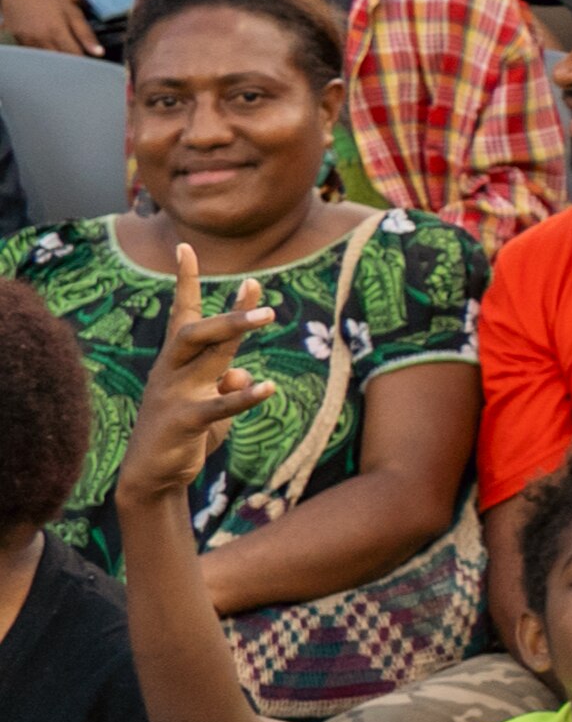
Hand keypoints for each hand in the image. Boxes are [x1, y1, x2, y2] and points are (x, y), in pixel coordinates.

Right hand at [0, 0, 98, 56]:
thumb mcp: (72, 12)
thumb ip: (85, 33)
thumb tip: (99, 53)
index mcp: (58, 32)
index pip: (74, 57)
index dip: (83, 62)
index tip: (89, 62)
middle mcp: (42, 39)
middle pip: (61, 62)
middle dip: (71, 62)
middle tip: (77, 58)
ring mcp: (30, 42)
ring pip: (47, 61)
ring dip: (57, 60)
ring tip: (63, 52)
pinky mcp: (21, 43)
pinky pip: (35, 56)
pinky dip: (44, 56)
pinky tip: (49, 48)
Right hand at [119, 248, 275, 500]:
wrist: (153, 475)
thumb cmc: (185, 431)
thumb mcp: (210, 401)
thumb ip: (226, 381)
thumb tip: (241, 371)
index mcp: (177, 362)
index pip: (183, 315)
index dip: (186, 282)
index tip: (186, 247)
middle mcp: (172, 371)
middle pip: (196, 329)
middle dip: (225, 307)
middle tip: (257, 286)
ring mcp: (175, 394)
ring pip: (203, 354)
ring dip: (234, 331)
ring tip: (268, 316)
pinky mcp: (184, 422)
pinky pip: (217, 405)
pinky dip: (243, 396)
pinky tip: (267, 388)